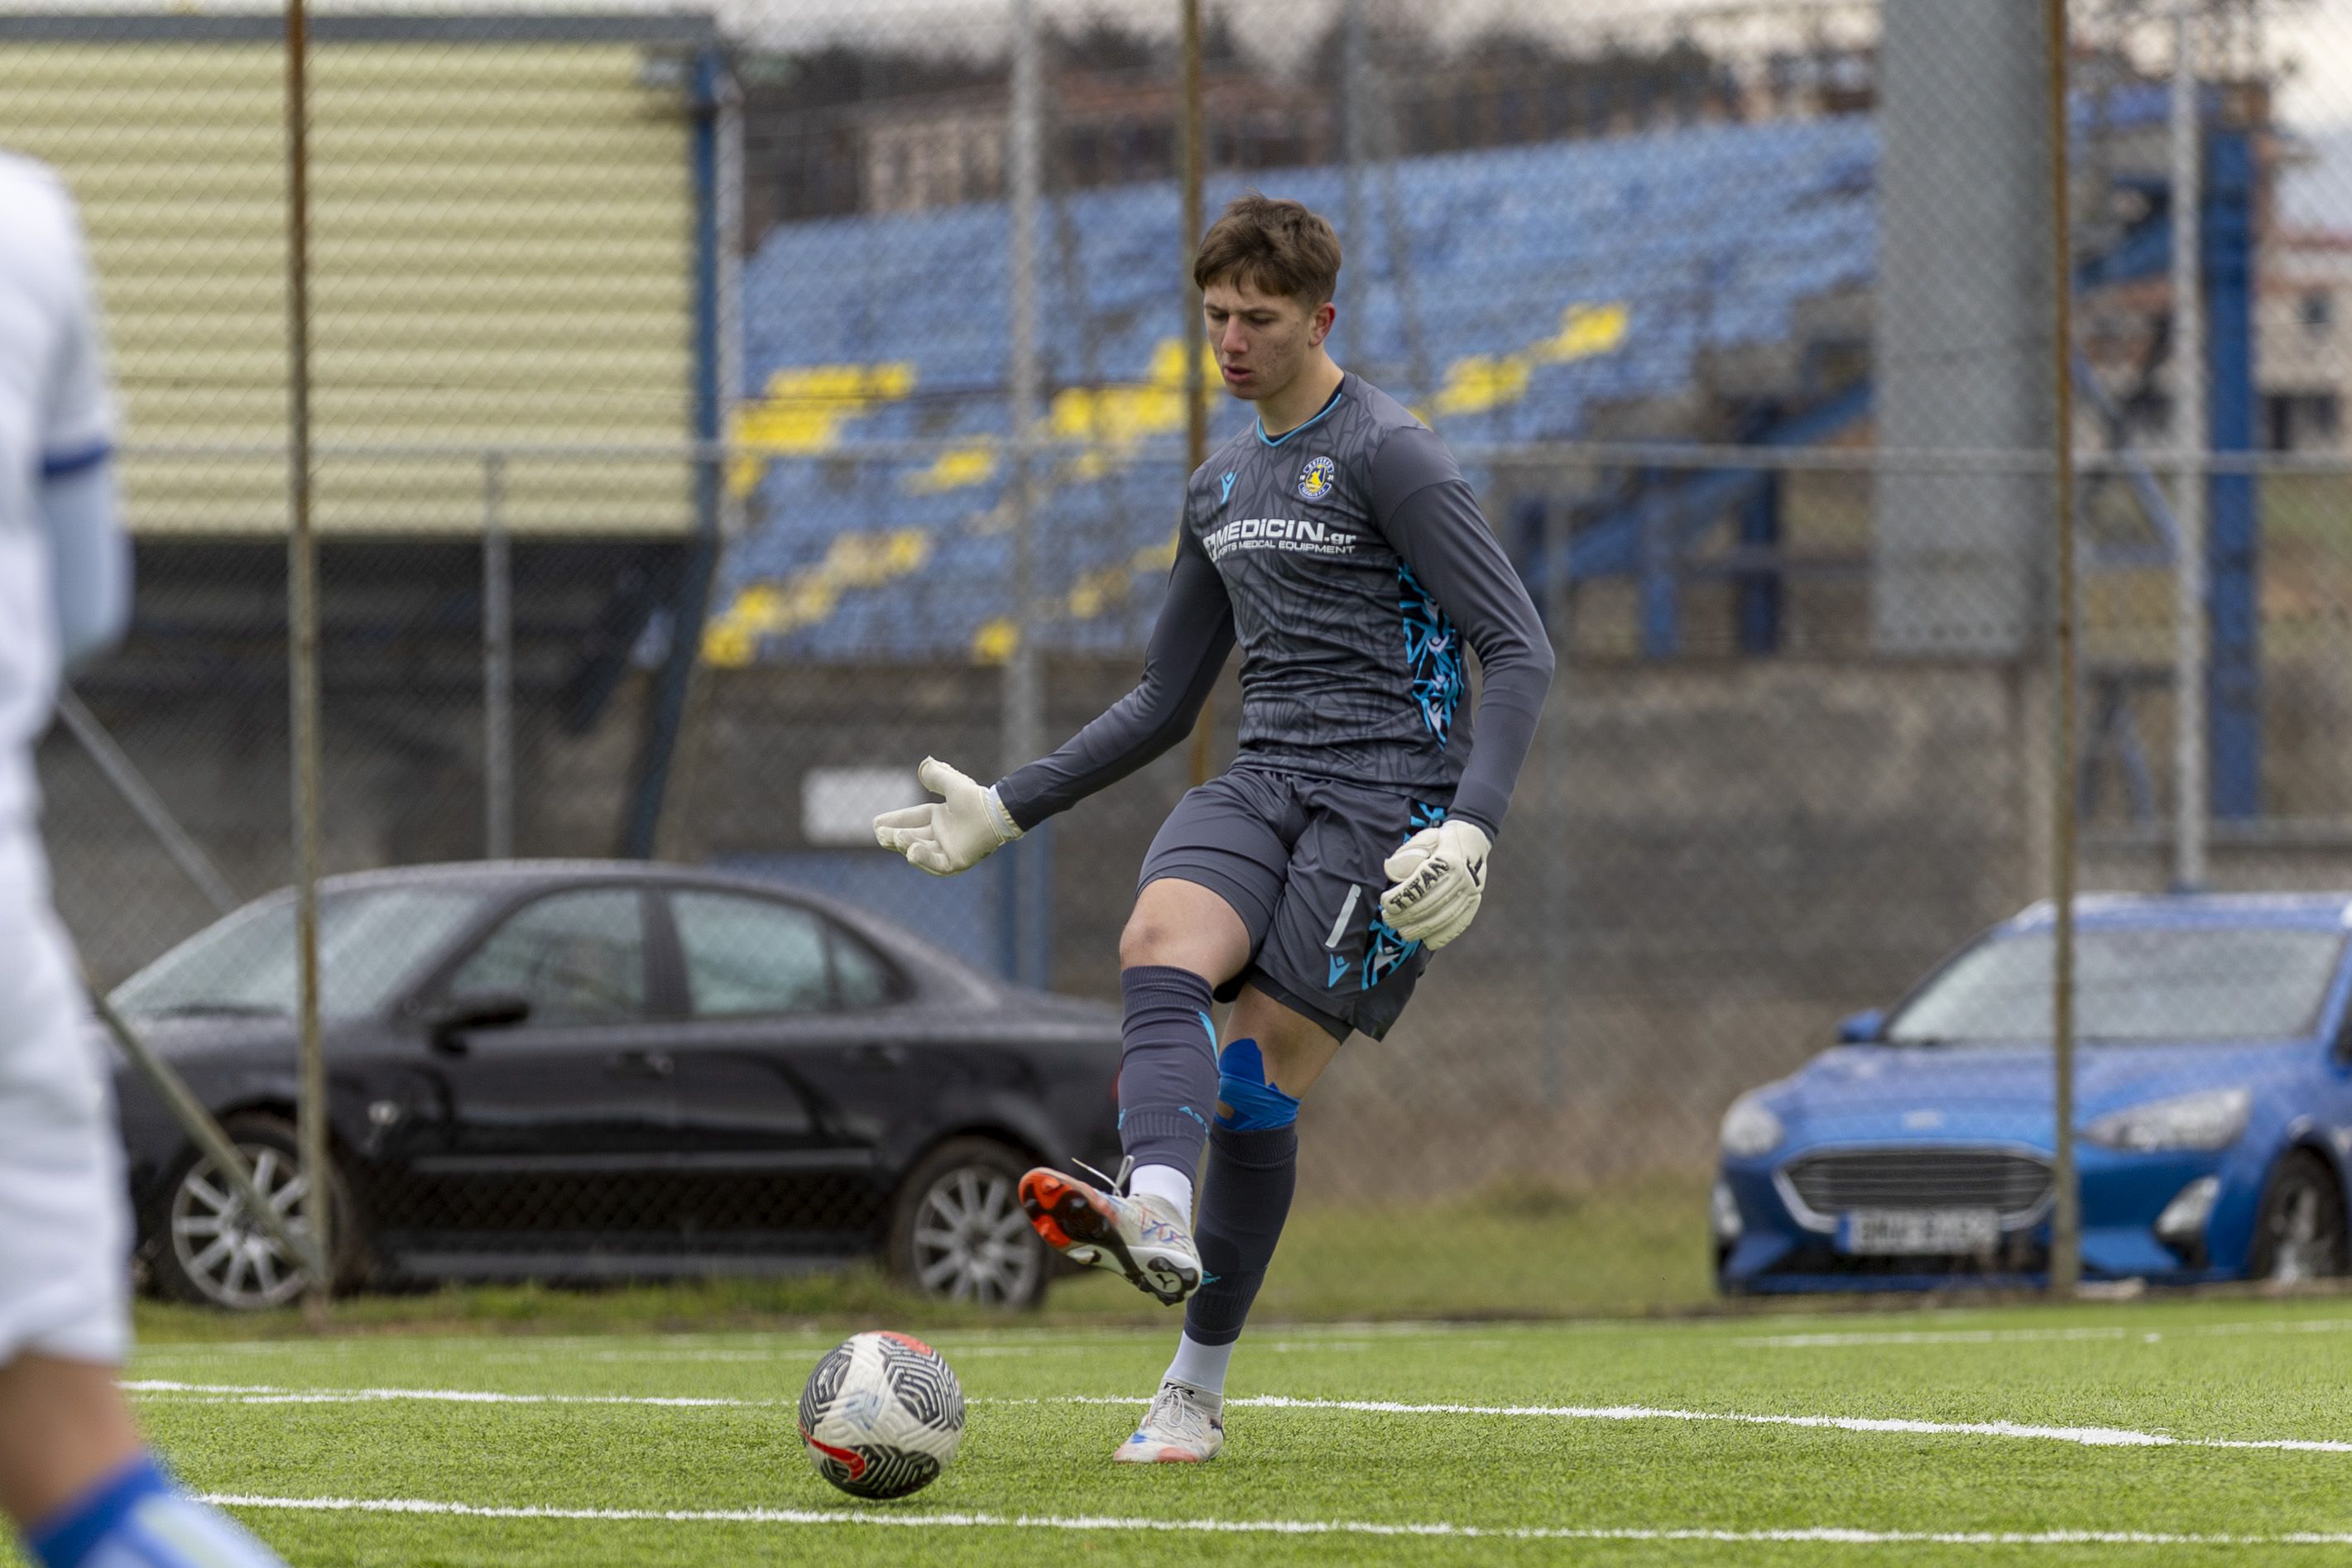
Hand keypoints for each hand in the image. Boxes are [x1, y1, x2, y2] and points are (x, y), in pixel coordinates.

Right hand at [873, 757, 1021, 875]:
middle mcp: (942, 835)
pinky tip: (910, 852)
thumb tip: (924, 763)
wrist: (997, 813)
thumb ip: (937, 775)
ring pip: (920, 850)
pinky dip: (922, 859)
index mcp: (940, 818)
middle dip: (894, 836)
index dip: (894, 821)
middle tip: (880, 834)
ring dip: (905, 845)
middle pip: (912, 837)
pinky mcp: (956, 862)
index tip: (875, 823)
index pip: (911, 820)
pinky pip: (935, 863)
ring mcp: (949, 849)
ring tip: (895, 837)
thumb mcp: (953, 784)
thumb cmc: (978, 799)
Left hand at [1378, 818, 1491, 949]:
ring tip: (1402, 932)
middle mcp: (1463, 879)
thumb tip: (1390, 872)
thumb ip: (1407, 854)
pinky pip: (1459, 924)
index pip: (1420, 885)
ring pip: (1443, 918)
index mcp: (1449, 860)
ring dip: (1420, 929)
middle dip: (1405, 916)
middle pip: (1430, 905)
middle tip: (1388, 919)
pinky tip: (1426, 940)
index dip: (1400, 897)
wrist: (1473, 842)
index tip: (1385, 902)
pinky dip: (1442, 936)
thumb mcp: (1424, 838)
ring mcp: (1471, 893)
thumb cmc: (1441, 841)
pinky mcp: (1474, 903)